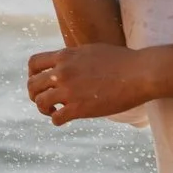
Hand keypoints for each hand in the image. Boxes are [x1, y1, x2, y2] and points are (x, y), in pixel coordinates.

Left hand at [26, 43, 147, 124]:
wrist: (140, 73)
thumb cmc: (123, 61)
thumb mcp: (92, 51)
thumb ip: (75, 57)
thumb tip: (68, 61)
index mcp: (65, 56)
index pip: (33, 63)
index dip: (33, 75)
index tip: (41, 83)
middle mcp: (63, 72)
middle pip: (32, 85)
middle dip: (35, 94)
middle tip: (47, 101)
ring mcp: (69, 90)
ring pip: (40, 102)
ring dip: (44, 109)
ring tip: (54, 111)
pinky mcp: (79, 108)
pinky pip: (56, 118)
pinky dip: (56, 121)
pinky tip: (65, 119)